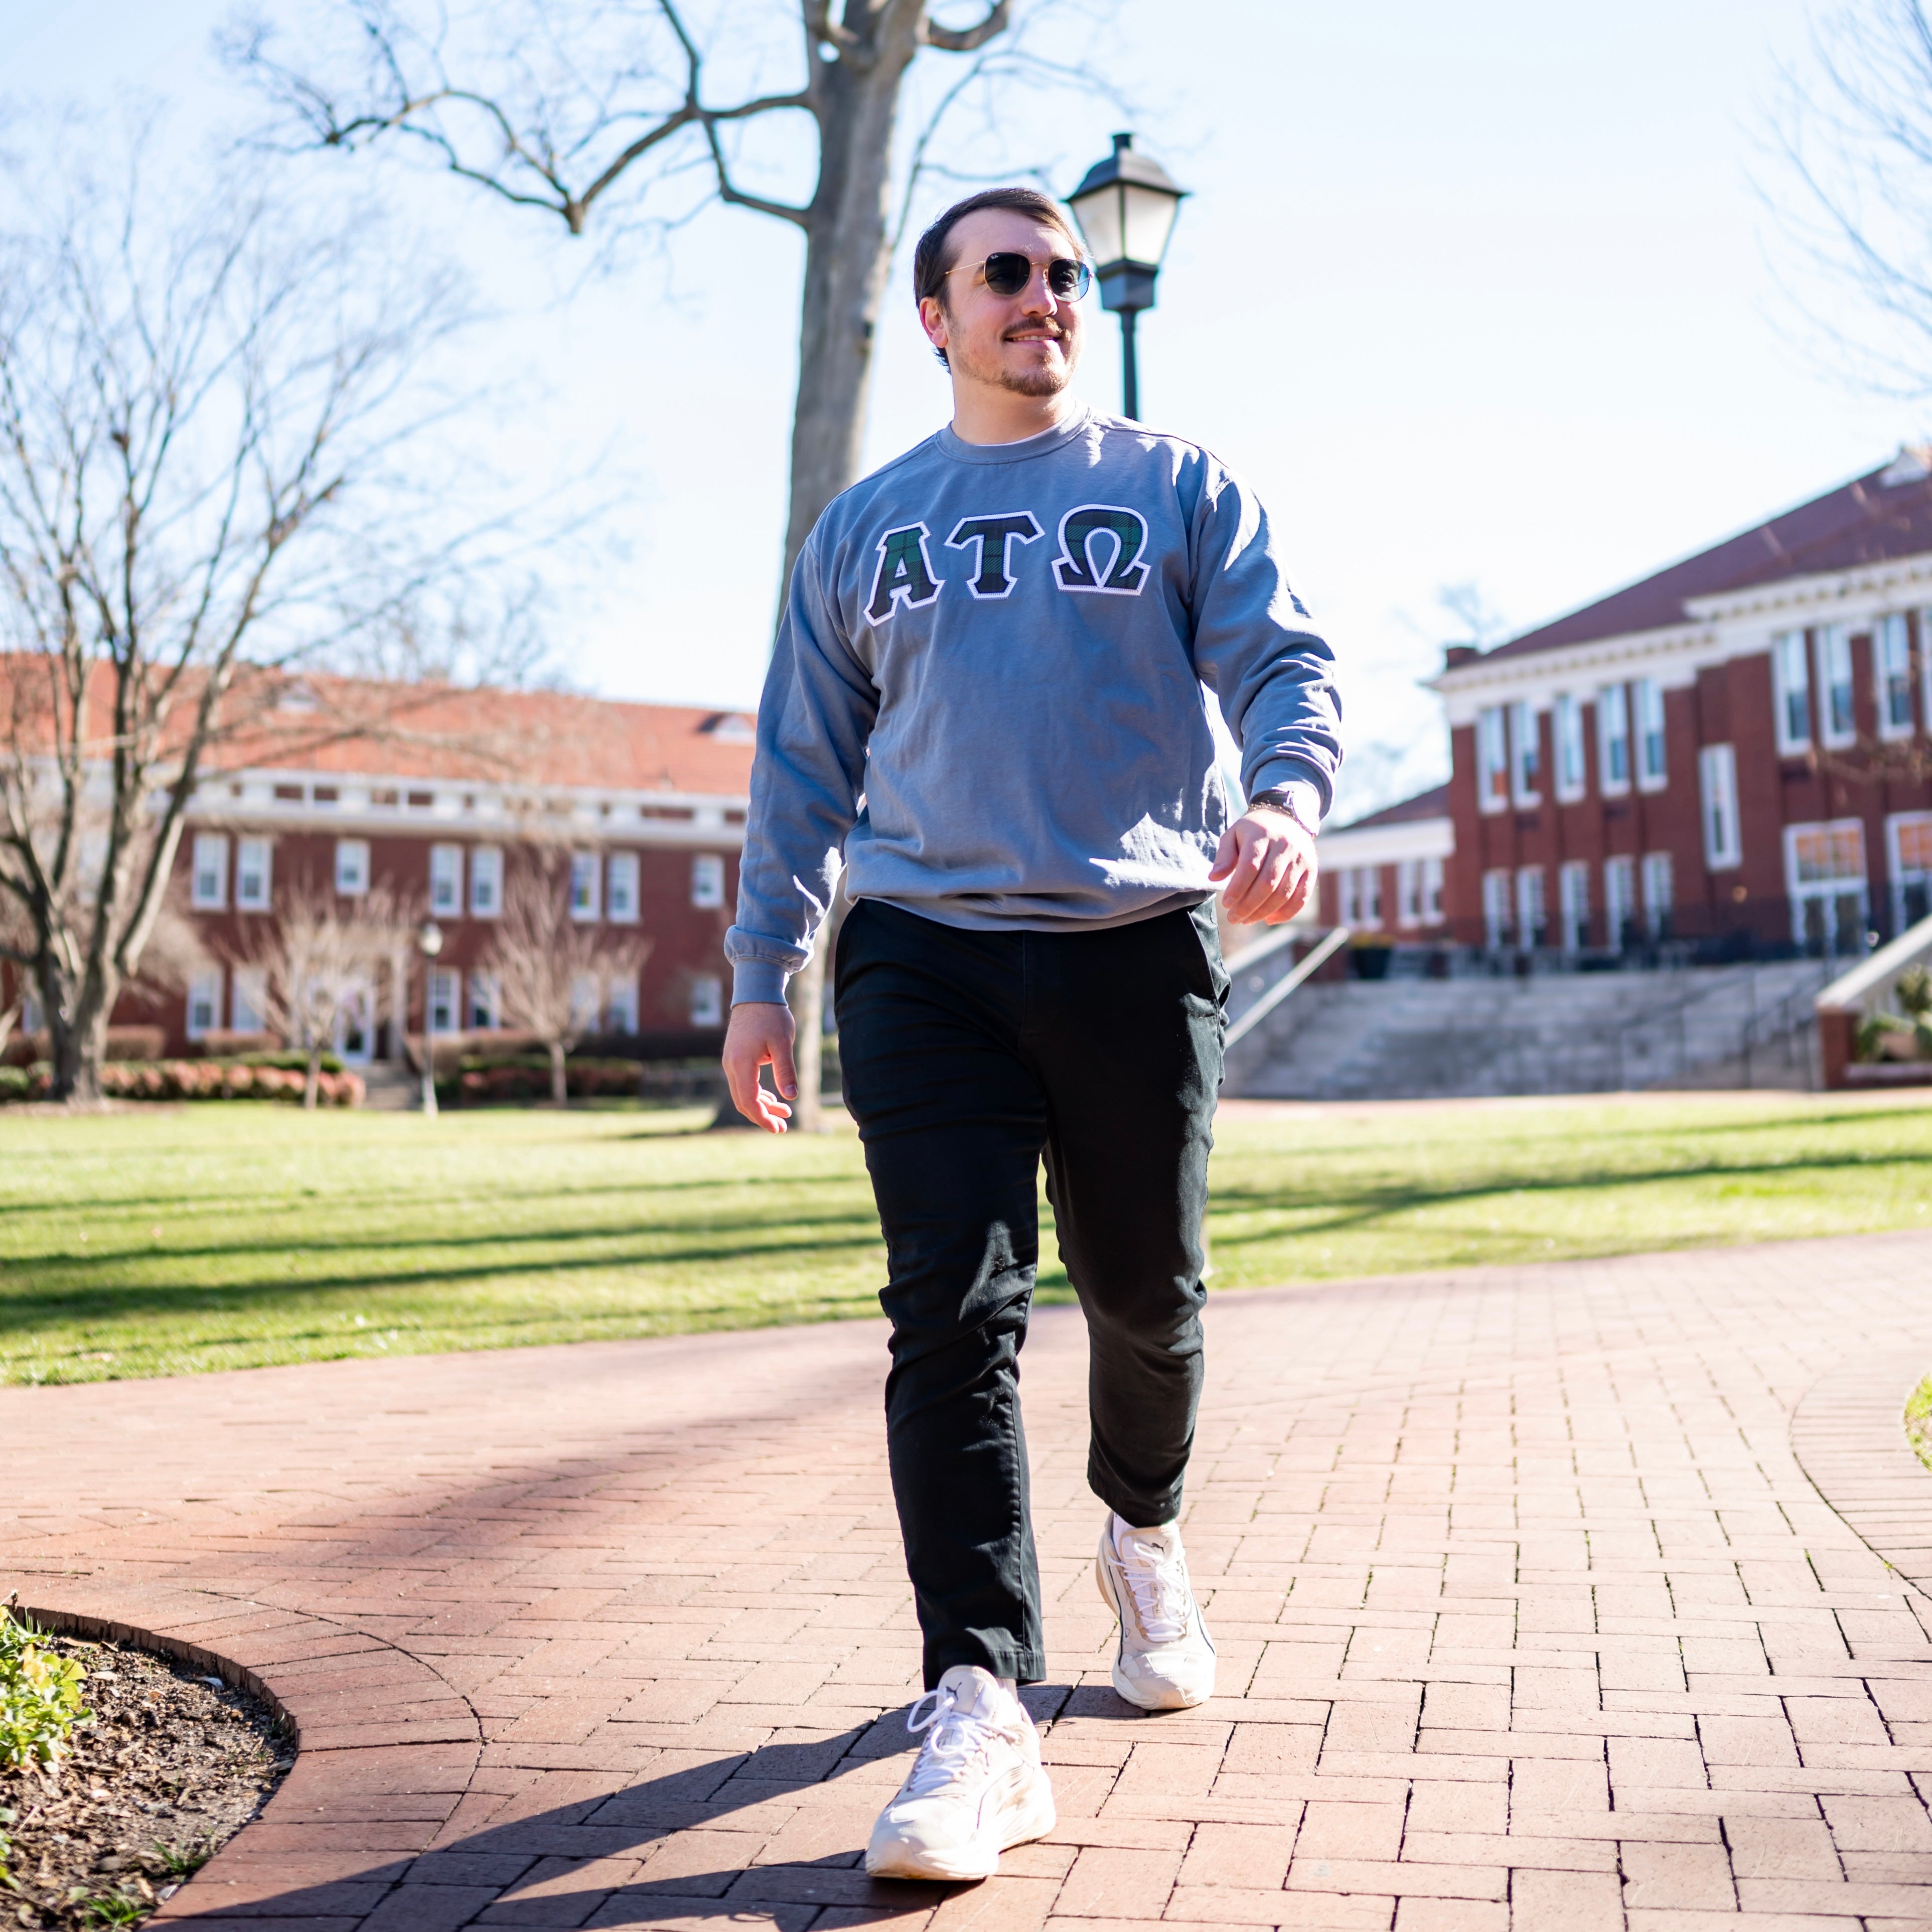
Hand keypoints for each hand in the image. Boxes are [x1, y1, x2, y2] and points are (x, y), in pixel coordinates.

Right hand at [722, 1001, 796, 1132]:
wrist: (755, 995)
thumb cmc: (771, 1016)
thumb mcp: (783, 1043)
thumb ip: (786, 1070)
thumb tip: (791, 1097)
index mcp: (741, 1063)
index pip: (749, 1100)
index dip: (762, 1118)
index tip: (777, 1128)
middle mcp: (731, 1066)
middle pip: (743, 1101)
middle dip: (762, 1117)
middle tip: (782, 1127)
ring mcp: (731, 1062)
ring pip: (743, 1094)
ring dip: (762, 1106)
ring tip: (784, 1114)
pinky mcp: (735, 1059)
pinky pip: (743, 1084)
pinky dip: (758, 1094)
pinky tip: (773, 1099)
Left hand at [1209, 806, 1316, 924]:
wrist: (1286, 819)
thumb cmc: (1253, 832)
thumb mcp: (1233, 836)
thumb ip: (1223, 856)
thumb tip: (1214, 878)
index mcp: (1262, 835)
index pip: (1250, 866)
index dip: (1237, 888)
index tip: (1226, 903)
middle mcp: (1285, 845)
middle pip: (1267, 883)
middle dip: (1248, 905)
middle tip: (1233, 918)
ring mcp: (1301, 858)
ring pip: (1284, 893)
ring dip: (1263, 912)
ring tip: (1247, 920)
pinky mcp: (1311, 870)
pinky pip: (1301, 897)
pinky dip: (1286, 913)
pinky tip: (1269, 920)